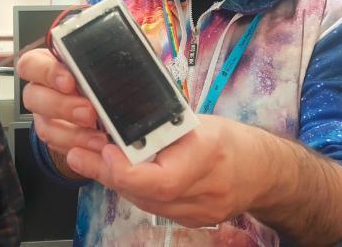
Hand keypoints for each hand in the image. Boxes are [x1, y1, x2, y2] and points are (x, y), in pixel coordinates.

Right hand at [16, 48, 108, 155]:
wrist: (111, 100)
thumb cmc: (101, 76)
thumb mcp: (99, 66)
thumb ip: (96, 67)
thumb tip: (106, 70)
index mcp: (47, 63)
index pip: (31, 64)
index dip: (47, 73)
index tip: (69, 82)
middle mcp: (41, 89)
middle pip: (33, 97)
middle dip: (62, 106)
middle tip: (88, 113)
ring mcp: (45, 115)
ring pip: (45, 126)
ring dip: (72, 134)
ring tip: (98, 137)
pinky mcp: (55, 136)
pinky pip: (58, 146)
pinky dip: (79, 148)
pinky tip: (97, 145)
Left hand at [64, 114, 271, 227]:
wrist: (264, 171)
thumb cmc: (232, 139)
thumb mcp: (199, 122)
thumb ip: (162, 127)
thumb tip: (120, 121)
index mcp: (208, 155)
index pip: (161, 179)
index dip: (125, 170)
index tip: (104, 150)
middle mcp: (204, 190)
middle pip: (145, 193)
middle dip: (106, 173)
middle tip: (77, 153)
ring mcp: (199, 212)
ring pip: (144, 202)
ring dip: (114, 181)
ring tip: (89, 159)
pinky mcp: (194, 221)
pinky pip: (153, 208)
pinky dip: (133, 190)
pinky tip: (118, 174)